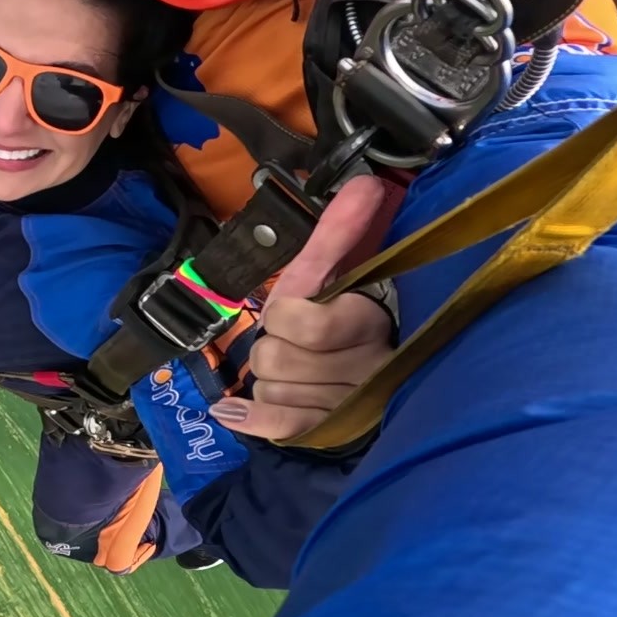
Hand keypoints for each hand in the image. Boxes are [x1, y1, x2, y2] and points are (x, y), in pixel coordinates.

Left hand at [209, 175, 395, 440]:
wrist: (386, 377)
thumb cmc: (352, 319)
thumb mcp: (344, 273)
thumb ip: (342, 232)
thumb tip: (365, 182)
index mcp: (366, 321)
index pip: (298, 322)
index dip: (285, 316)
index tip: (293, 314)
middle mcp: (361, 367)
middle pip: (273, 358)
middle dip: (273, 347)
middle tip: (294, 343)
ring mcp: (344, 406)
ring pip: (269, 388)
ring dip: (270, 380)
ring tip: (296, 373)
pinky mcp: (326, 433)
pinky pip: (279, 426)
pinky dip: (251, 417)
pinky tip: (230, 410)